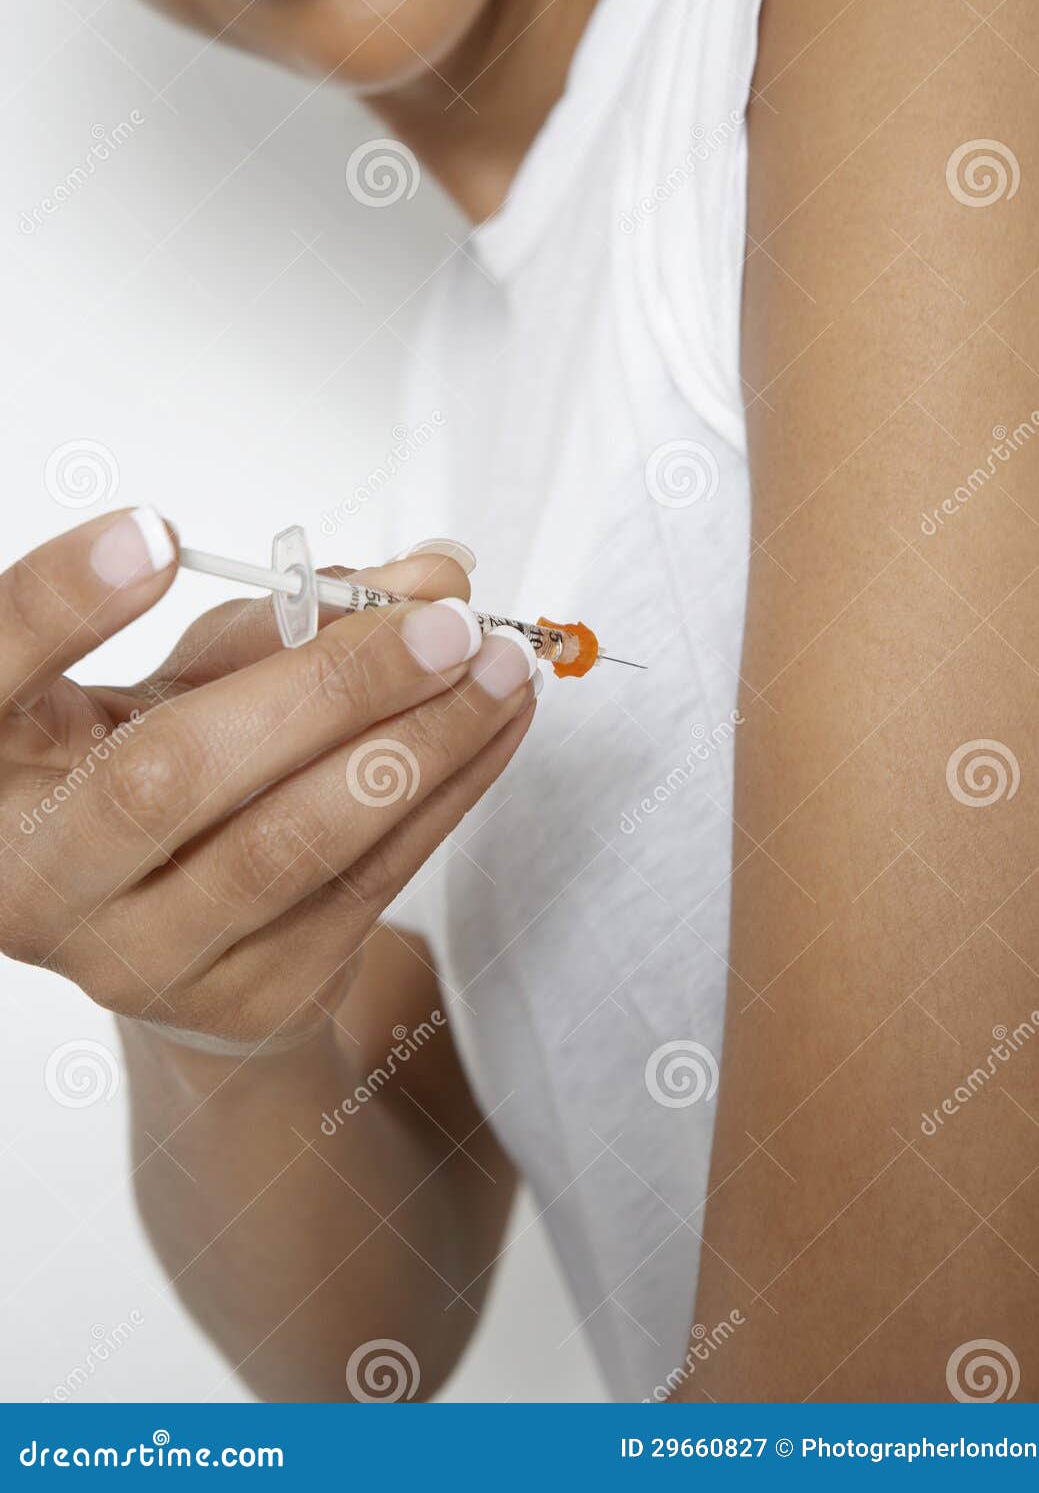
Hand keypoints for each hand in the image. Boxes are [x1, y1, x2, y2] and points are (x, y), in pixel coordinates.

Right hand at [0, 509, 535, 1045]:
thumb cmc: (165, 769)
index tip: (153, 533)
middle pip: (170, 775)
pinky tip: (496, 727)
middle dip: (328, 685)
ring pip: (287, 845)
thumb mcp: (185, 681)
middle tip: (441, 623)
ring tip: (498, 669)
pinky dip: (446, 796)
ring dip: (416, 745)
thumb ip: (287, 616)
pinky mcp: (243, 999)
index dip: (59, 605)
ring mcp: (136, 956)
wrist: (176, 939)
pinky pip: (361, 886)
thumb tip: (432, 576)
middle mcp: (32, 876)